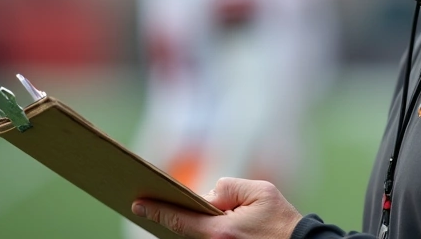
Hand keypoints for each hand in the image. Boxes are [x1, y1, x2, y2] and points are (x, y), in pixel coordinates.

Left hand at [132, 177, 303, 238]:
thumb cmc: (282, 220)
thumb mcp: (259, 191)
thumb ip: (229, 188)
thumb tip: (209, 197)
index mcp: (221, 231)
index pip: (181, 219)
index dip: (157, 210)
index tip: (138, 204)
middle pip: (183, 230)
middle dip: (170, 216)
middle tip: (145, 203)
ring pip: (193, 237)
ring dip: (184, 225)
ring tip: (164, 210)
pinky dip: (197, 231)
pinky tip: (187, 222)